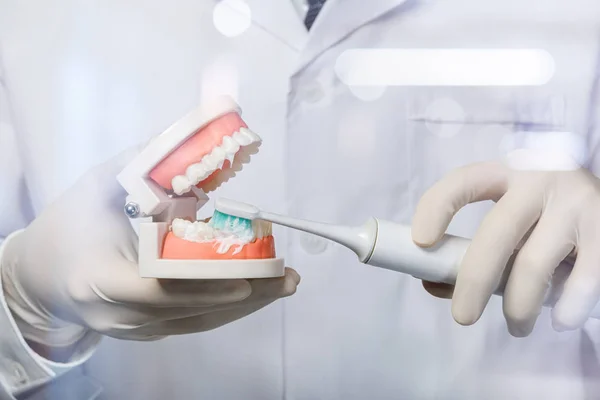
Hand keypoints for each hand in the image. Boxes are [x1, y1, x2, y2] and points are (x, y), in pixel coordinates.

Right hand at [1, 147, 299, 359]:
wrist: (45, 273)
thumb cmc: (71, 224)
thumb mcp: (102, 183)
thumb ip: (153, 157)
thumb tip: (210, 116)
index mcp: (98, 277)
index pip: (155, 289)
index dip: (201, 286)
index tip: (244, 280)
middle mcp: (118, 315)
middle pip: (189, 310)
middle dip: (243, 294)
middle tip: (285, 277)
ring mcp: (135, 330)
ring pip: (198, 321)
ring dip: (246, 304)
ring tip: (284, 283)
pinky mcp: (149, 332)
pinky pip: (194, 323)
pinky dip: (228, 307)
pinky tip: (258, 292)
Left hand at [411, 159, 599, 336]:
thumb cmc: (547, 216)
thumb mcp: (511, 219)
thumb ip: (472, 247)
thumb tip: (431, 280)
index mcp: (507, 173)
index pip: (463, 181)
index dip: (436, 207)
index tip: (421, 241)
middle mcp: (540, 181)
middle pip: (495, 233)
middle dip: (474, 281)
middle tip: (462, 316)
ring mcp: (576, 203)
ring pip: (533, 263)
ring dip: (519, 305)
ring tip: (517, 326)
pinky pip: (582, 278)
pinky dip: (568, 306)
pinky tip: (560, 320)